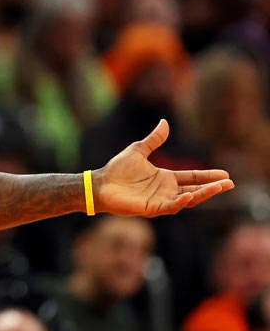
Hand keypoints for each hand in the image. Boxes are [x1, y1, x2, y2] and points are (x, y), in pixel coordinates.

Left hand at [97, 119, 234, 216]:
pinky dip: (180, 201)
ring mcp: (160, 200)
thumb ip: (154, 139)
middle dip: (212, 187)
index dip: (208, 176)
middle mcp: (166, 190)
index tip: (225, 174)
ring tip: (218, 188)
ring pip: (187, 199)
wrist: (100, 183)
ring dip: (203, 194)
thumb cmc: (117, 169)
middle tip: (230, 184)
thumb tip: (165, 122)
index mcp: (165, 177)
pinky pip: (170, 206)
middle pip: (195, 189)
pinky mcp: (151, 208)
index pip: (192, 177)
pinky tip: (189, 194)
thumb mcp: (138, 150)